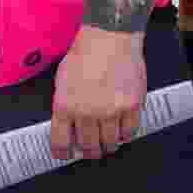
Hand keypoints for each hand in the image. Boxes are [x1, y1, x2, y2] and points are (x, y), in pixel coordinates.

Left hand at [48, 25, 146, 162]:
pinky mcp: (131, 106)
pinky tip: (122, 129)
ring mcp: (111, 110)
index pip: (61, 142)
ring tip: (108, 140)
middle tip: (91, 149)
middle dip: (89, 151)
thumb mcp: (62, 81)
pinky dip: (126, 134)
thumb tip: (67, 128)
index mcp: (65, 106)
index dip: (63, 153)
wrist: (110, 37)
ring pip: (110, 143)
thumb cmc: (86, 54)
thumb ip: (65, 107)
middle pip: (89, 146)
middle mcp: (87, 111)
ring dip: (108, 145)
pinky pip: (130, 132)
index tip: (66, 155)